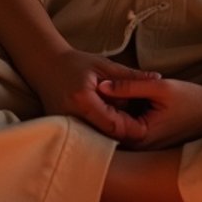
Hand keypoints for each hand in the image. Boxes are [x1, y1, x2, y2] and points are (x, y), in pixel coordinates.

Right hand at [29, 48, 161, 141]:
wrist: (44, 65)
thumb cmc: (75, 62)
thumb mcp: (104, 64)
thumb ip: (130, 76)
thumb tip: (158, 78)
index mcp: (83, 100)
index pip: (114, 125)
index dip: (133, 128)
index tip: (148, 124)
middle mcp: (72, 117)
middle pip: (107, 137)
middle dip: (126, 133)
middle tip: (141, 124)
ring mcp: (64, 126)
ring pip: (98, 139)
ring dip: (114, 133)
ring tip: (126, 119)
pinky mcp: (63, 129)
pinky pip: (88, 136)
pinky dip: (101, 131)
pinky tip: (108, 118)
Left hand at [98, 76, 201, 149]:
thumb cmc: (190, 98)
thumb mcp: (160, 87)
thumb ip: (129, 85)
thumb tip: (101, 86)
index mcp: (142, 136)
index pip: (107, 125)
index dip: (97, 106)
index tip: (90, 89)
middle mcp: (141, 147)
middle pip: (109, 132)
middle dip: (100, 112)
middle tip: (91, 92)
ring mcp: (144, 147)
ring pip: (116, 132)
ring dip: (109, 115)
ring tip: (100, 95)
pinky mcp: (147, 142)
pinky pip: (126, 131)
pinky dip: (120, 117)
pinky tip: (117, 102)